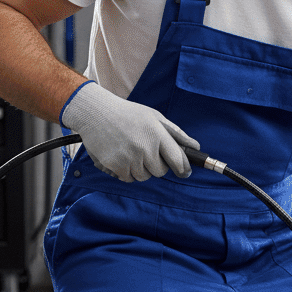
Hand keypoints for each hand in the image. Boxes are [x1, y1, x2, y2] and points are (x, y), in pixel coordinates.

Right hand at [61, 81, 198, 182]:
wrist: (95, 112)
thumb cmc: (128, 114)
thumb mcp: (154, 117)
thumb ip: (176, 133)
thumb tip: (195, 147)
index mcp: (157, 134)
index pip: (177, 159)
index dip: (183, 169)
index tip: (184, 172)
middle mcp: (144, 147)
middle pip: (160, 172)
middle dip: (157, 166)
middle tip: (147, 153)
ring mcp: (129, 157)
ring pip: (144, 177)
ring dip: (141, 169)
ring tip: (132, 152)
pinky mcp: (115, 165)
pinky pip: (128, 178)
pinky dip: (127, 172)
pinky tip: (122, 157)